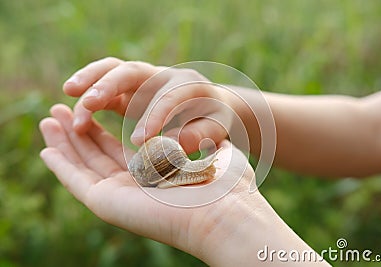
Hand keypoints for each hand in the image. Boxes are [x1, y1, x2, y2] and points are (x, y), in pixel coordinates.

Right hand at [39, 104, 261, 264]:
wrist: (226, 211)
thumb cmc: (227, 186)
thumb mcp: (212, 154)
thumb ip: (199, 143)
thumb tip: (194, 133)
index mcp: (154, 173)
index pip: (120, 150)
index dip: (103, 132)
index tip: (92, 111)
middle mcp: (134, 184)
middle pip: (97, 153)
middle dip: (78, 131)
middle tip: (60, 111)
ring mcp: (119, 194)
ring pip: (83, 163)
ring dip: (64, 141)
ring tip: (49, 118)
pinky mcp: (107, 201)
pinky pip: (76, 179)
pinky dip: (60, 163)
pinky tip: (47, 147)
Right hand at [64, 57, 232, 153]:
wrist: (208, 106)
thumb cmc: (213, 119)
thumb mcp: (215, 128)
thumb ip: (199, 134)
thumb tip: (175, 142)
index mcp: (186, 84)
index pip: (166, 97)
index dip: (153, 117)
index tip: (140, 140)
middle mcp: (160, 76)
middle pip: (130, 71)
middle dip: (108, 85)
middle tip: (88, 103)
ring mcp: (142, 81)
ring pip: (111, 72)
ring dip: (89, 82)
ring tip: (68, 95)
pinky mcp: (127, 92)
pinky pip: (104, 88)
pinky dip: (89, 96)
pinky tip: (74, 114)